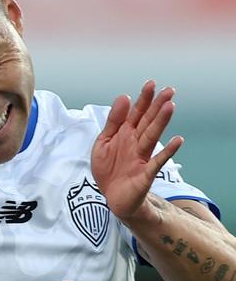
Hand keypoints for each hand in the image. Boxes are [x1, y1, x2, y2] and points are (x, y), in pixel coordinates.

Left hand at [91, 81, 183, 221]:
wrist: (110, 197)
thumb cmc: (108, 169)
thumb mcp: (103, 142)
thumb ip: (113, 121)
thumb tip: (123, 96)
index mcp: (125, 134)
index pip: (136, 113)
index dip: (143, 99)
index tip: (151, 84)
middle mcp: (136, 143)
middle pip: (148, 121)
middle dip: (157, 106)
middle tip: (169, 90)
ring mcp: (142, 157)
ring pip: (152, 136)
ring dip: (161, 122)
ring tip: (170, 106)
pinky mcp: (145, 173)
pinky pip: (157, 161)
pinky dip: (167, 151)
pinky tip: (177, 140)